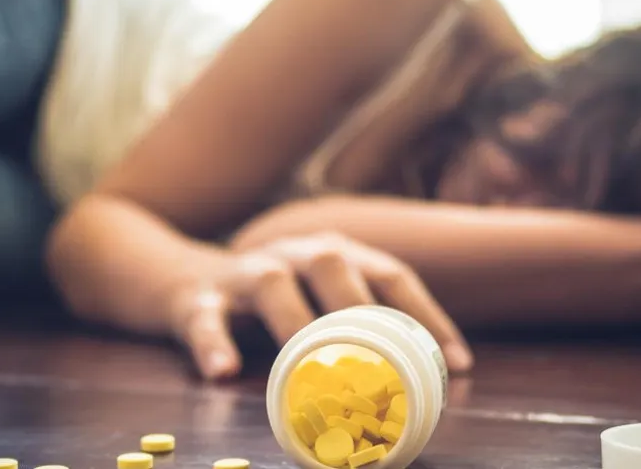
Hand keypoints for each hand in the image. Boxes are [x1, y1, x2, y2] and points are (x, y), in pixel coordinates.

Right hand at [172, 232, 471, 379]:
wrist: (183, 282)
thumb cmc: (275, 305)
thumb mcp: (321, 307)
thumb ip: (365, 334)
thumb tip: (429, 385)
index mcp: (334, 255)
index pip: (391, 274)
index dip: (426, 314)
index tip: (456, 362)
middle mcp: (293, 254)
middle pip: (331, 264)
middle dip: (364, 307)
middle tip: (389, 357)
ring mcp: (244, 273)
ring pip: (271, 285)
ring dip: (295, 323)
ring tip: (312, 366)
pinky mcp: (198, 300)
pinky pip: (205, 320)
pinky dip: (214, 344)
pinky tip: (224, 372)